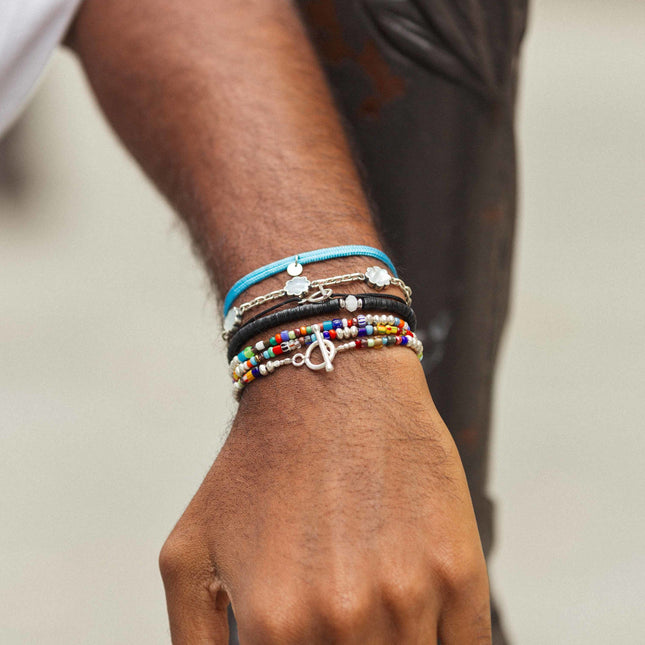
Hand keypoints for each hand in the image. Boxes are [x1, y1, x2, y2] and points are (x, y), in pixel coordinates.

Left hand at [159, 350, 491, 643]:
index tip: (312, 643)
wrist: (333, 385)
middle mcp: (345, 622)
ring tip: (371, 608)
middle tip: (341, 626)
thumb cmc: (256, 466)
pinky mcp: (459, 570)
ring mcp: (411, 597)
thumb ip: (194, 644)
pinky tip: (415, 618)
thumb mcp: (189, 553)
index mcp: (275, 627)